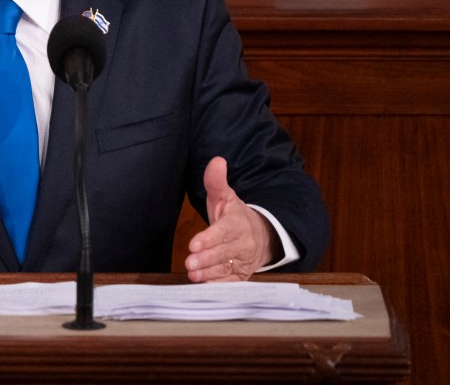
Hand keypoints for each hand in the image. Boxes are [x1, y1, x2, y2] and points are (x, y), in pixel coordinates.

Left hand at [184, 157, 275, 282]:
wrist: (260, 236)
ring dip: (209, 273)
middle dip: (206, 258)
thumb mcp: (225, 198)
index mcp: (238, 223)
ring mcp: (243, 261)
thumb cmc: (235, 217)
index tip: (194, 244)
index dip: (209, 239)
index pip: (223, 231)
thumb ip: (216, 182)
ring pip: (226, 268)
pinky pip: (231, 283)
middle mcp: (243, 244)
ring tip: (193, 274)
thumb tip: (216, 161)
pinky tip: (205, 286)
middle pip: (224, 252)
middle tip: (190, 263)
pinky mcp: (241, 275)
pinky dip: (219, 286)